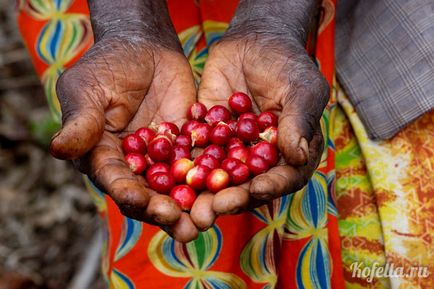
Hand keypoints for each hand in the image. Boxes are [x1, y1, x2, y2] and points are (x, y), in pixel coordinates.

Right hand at [50, 35, 199, 241]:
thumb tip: (57, 149)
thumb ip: (80, 121)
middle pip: (148, 195)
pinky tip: (227, 190)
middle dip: (164, 212)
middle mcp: (134, 166)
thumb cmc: (107, 65)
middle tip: (184, 228)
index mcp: (103, 158)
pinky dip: (213, 179)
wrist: (144, 48)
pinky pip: (201, 165)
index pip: (114, 181)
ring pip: (176, 188)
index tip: (140, 201)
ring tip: (206, 222)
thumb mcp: (87, 89)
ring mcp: (163, 159)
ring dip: (191, 207)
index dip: (126, 193)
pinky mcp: (188, 147)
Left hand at [191, 34, 327, 227]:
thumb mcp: (301, 89)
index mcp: (291, 154)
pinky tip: (170, 170)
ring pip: (219, 175)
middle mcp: (260, 159)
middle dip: (231, 198)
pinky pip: (197, 151)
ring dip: (204, 190)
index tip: (256, 190)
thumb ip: (298, 122)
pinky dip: (185, 162)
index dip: (271, 187)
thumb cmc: (289, 65)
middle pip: (248, 186)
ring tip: (188, 201)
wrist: (255, 42)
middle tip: (214, 208)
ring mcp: (233, 150)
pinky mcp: (209, 137)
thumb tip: (299, 157)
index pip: (284, 178)